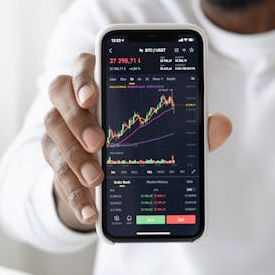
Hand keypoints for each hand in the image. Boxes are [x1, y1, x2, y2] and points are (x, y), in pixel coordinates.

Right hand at [42, 53, 231, 230]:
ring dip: (73, 155)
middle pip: (59, 92)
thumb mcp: (169, 131)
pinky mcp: (54, 156)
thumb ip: (191, 126)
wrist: (110, 167)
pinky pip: (55, 171)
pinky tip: (90, 210)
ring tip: (96, 179)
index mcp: (101, 79)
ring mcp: (59, 126)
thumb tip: (221, 124)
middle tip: (98, 142)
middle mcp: (72, 97)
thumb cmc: (140, 134)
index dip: (84, 77)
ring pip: (52, 131)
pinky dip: (72, 192)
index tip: (93, 95)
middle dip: (77, 117)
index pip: (84, 64)